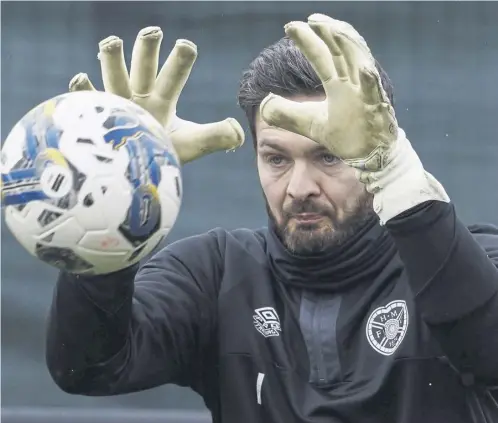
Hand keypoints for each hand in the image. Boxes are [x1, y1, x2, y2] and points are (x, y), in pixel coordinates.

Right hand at [69, 27, 243, 163]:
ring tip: (111, 42)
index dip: (180, 61)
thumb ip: (215, 137)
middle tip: (154, 31)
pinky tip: (82, 78)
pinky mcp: (97, 115)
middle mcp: (139, 96)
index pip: (174, 76)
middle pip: (144, 66)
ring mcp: (117, 103)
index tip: (187, 45)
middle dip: (148, 48)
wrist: (135, 173)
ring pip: (113, 75)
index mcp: (162, 99)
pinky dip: (83, 89)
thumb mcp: (190, 144)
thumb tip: (238, 133)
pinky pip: (88, 99)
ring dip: (112, 59)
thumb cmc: (162, 154)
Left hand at [260, 14, 396, 170]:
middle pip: (342, 53)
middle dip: (329, 33)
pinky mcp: (376, 111)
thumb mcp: (310, 124)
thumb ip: (288, 115)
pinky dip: (370, 82)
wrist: (368, 157)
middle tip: (312, 18)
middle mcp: (352, 84)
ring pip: (360, 64)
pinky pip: (374, 94)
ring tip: (334, 29)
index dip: (307, 41)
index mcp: (338, 85)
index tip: (290, 27)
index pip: (321, 57)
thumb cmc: (346, 136)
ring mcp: (366, 95)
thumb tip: (264, 106)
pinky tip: (365, 69)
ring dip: (349, 46)